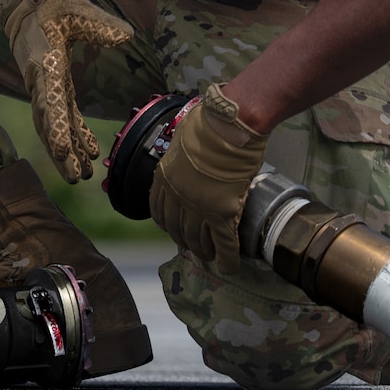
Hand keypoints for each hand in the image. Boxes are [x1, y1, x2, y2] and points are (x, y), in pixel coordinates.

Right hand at [0, 0, 133, 183]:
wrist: (24, 0)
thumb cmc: (50, 1)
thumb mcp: (76, 6)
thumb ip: (100, 23)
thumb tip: (127, 35)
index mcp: (45, 63)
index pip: (50, 101)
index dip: (57, 127)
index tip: (64, 150)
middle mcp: (41, 80)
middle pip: (48, 122)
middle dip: (60, 150)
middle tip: (75, 176)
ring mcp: (45, 85)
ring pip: (52, 124)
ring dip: (65, 149)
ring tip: (81, 174)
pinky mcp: (53, 85)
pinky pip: (61, 114)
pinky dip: (72, 132)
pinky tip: (87, 151)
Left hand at [148, 84, 268, 273]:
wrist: (228, 125)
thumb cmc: (208, 123)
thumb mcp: (182, 140)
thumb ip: (182, 155)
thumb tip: (189, 155)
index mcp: (164, 178)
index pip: (159, 210)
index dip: (167, 223)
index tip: (174, 228)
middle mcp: (177, 197)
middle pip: (177, 228)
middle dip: (184, 240)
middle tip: (193, 246)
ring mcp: (199, 206)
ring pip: (198, 239)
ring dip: (204, 250)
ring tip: (210, 255)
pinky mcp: (223, 212)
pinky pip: (223, 242)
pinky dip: (227, 257)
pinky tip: (230, 267)